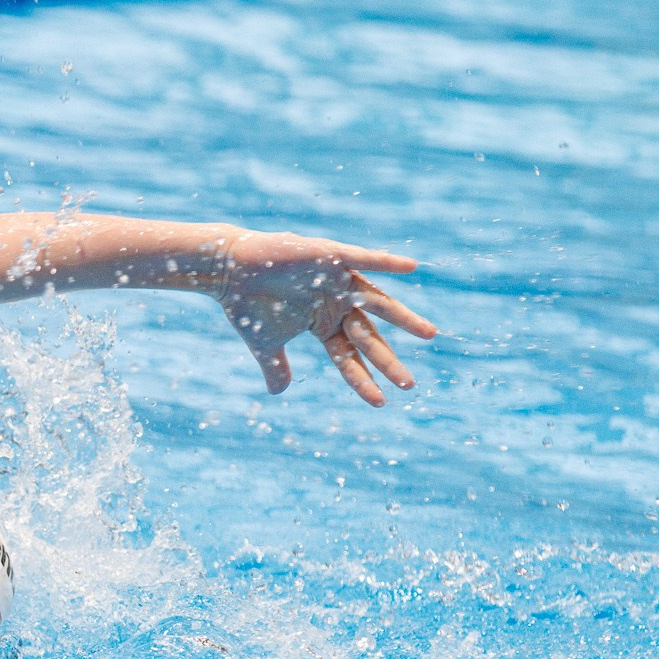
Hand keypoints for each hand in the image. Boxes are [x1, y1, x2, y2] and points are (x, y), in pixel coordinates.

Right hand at [207, 230, 435, 405]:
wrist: (229, 270)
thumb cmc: (247, 305)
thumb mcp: (265, 344)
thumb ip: (276, 367)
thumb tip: (278, 393)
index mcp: (323, 325)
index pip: (349, 358)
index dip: (363, 380)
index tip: (381, 402)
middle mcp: (337, 305)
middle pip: (368, 337)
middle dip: (388, 360)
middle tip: (409, 384)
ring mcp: (338, 281)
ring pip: (378, 302)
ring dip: (404, 318)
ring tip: (429, 335)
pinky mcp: (332, 257)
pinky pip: (365, 259)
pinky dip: (387, 262)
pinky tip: (412, 268)